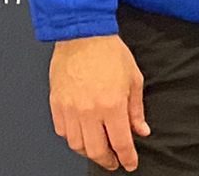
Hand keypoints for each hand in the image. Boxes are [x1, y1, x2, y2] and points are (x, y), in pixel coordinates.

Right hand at [48, 34, 149, 172]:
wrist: (84, 36)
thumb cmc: (110, 53)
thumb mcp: (134, 79)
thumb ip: (136, 109)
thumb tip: (141, 130)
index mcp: (112, 105)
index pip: (120, 142)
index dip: (127, 157)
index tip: (130, 164)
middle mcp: (89, 111)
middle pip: (96, 150)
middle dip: (107, 160)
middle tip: (114, 162)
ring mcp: (70, 109)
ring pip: (77, 145)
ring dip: (89, 152)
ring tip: (99, 150)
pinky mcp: (56, 105)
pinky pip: (63, 132)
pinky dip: (73, 139)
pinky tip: (83, 135)